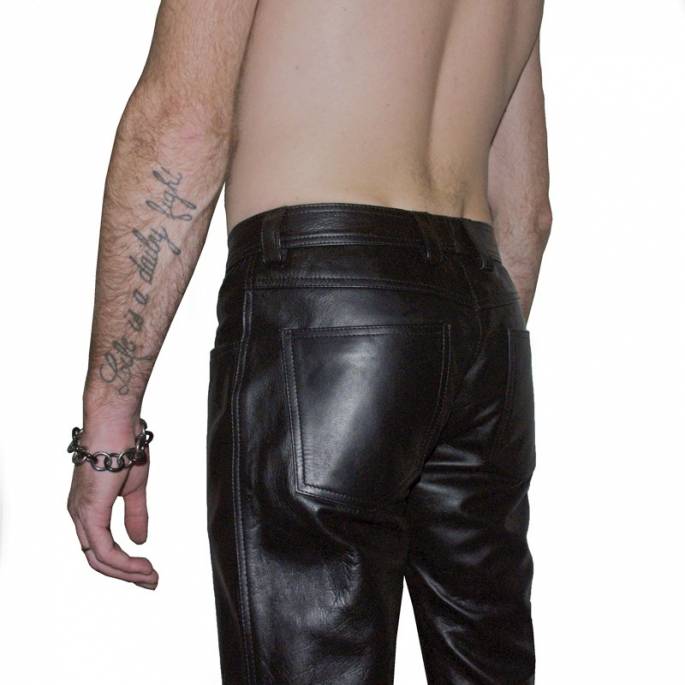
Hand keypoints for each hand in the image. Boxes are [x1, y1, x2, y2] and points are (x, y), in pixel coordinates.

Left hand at [67, 420, 157, 589]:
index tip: (148, 570)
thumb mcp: (135, 487)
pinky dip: (124, 563)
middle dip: (126, 575)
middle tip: (152, 582)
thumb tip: (140, 540)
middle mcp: (78, 514)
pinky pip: (104, 549)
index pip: (101, 546)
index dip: (123, 563)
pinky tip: (142, 565)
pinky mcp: (89, 512)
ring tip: (152, 577)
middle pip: (97, 559)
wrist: (118, 423)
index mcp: (88, 507)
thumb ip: (135, 514)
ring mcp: (81, 514)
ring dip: (127, 573)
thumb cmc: (125, 446)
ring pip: (99, 560)